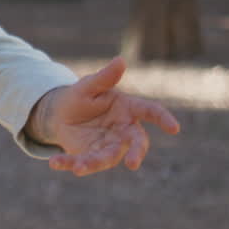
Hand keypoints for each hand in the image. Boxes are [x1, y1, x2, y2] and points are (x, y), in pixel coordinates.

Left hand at [27, 57, 179, 176]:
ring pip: (109, 158)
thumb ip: (105, 77)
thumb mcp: (89, 85)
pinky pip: (82, 162)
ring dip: (94, 163)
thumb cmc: (81, 96)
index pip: (150, 112)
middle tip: (133, 163)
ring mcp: (108, 146)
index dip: (163, 119)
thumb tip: (120, 60)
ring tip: (79, 168)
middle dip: (136, 153)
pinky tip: (54, 162)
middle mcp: (123, 130)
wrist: (61, 113)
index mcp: (129, 109)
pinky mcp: (90, 156)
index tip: (174, 128)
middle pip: (136, 143)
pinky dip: (68, 164)